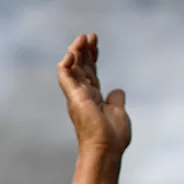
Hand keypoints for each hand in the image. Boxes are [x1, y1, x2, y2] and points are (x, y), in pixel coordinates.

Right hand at [57, 33, 129, 153]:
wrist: (107, 148)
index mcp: (93, 98)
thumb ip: (116, 100)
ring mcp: (76, 96)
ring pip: (72, 69)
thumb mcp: (118, 112)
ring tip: (82, 38)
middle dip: (84, 50)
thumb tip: (117, 91)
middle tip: (89, 35)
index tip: (95, 43)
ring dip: (75, 52)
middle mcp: (82, 96)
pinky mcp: (73, 97)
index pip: (90, 72)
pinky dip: (67, 63)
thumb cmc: (112, 137)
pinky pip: (65, 76)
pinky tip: (72, 51)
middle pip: (81, 67)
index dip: (92, 57)